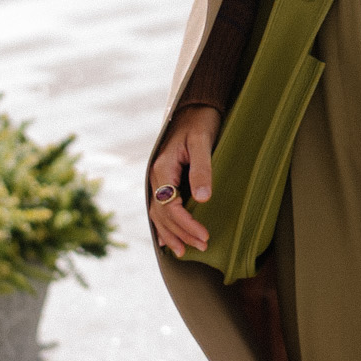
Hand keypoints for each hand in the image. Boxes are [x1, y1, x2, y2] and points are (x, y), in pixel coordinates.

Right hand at [149, 105, 221, 257]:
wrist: (194, 109)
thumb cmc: (200, 124)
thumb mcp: (203, 143)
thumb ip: (202, 169)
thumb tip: (202, 198)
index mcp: (162, 168)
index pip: (170, 206)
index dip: (186, 224)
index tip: (203, 236)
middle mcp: (156, 176)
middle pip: (163, 214)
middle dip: (181, 234)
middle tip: (202, 246)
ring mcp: (158, 179)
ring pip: (158, 214)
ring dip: (171, 234)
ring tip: (184, 251)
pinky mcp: (165, 180)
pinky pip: (160, 208)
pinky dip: (164, 226)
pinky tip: (168, 239)